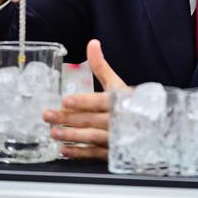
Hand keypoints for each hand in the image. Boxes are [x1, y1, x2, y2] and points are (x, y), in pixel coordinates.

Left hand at [44, 39, 126, 160]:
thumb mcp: (116, 82)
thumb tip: (92, 43)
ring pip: (91, 137)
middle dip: (67, 118)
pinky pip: (94, 153)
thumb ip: (101, 66)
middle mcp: (117, 121)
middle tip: (48, 115)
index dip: (83, 101)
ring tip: (53, 133)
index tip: (66, 100)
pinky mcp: (112, 152)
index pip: (99, 101)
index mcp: (119, 101)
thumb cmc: (130, 102)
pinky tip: (65, 150)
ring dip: (71, 135)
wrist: (150, 127)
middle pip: (90, 119)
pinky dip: (79, 153)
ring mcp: (114, 138)